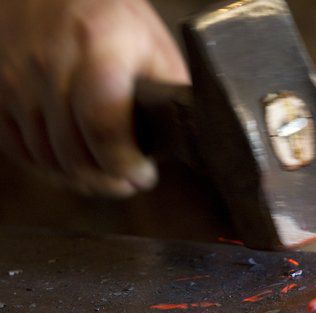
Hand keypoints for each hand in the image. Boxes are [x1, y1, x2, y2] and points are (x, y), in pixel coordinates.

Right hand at [0, 0, 188, 196]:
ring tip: (106, 176)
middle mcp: (49, 63)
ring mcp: (16, 78)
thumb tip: (188, 137)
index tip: (144, 174)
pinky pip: (19, 149)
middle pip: (73, 151)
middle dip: (109, 180)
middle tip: (129, 183)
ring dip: (80, 179)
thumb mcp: (152, 45)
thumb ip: (169, 90)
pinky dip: (49, 168)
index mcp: (97, 48)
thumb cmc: (109, 16)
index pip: (103, 126)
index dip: (125, 164)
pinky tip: (74, 166)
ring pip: (46, 157)